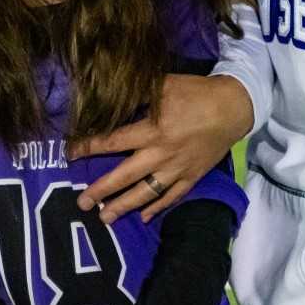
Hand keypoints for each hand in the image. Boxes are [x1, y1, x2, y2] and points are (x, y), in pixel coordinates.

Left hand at [70, 74, 251, 223]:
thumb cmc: (195, 93)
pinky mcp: (192, 177)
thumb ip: (137, 94)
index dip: (89, 148)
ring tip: (104, 219)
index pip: (113, 142)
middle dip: (101, 190)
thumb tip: (110, 97)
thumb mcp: (163, 85)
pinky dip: (157, 208)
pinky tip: (143, 218)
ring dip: (124, 207)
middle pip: (125, 176)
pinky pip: (172, 197)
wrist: (233, 108)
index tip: (71, 154)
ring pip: (146, 193)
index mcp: (152, 130)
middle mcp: (162, 154)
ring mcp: (177, 169)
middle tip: (81, 204)